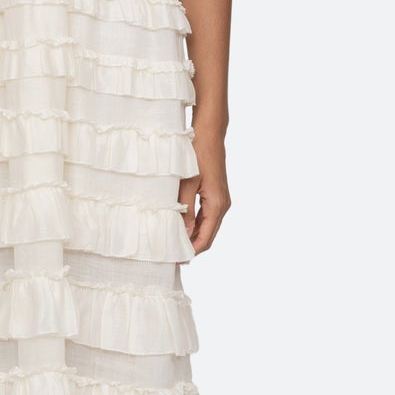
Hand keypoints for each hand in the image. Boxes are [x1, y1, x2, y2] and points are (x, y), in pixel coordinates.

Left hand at [180, 129, 230, 255]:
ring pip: (208, 227)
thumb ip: (186, 210)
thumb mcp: (187, 184)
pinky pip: (208, 217)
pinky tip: (182, 226)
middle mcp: (223, 205)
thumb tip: (185, 234)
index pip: (205, 239)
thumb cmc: (197, 155)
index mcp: (217, 205)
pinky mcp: (216, 195)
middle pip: (208, 236)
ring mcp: (221, 201)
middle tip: (172, 255)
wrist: (209, 134)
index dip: (191, 251)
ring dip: (193, 236)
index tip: (176, 259)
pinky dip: (196, 225)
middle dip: (192, 247)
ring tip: (174, 243)